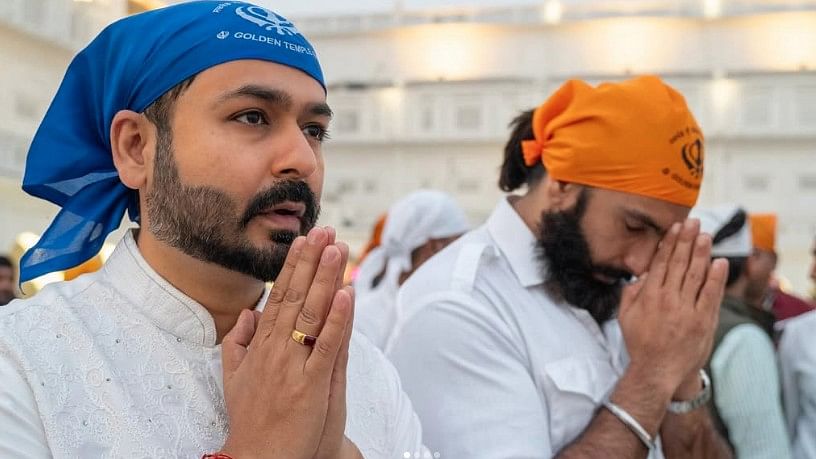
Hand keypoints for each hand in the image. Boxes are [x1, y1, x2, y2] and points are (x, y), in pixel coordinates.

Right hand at [219, 227, 353, 458]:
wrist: (258, 458)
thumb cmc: (251, 418)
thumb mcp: (233, 377)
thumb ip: (239, 343)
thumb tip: (248, 313)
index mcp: (260, 345)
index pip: (278, 296)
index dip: (293, 266)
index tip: (304, 240)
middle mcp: (275, 349)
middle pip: (295, 296)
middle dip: (312, 261)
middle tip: (325, 230)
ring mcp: (293, 365)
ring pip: (311, 314)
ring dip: (326, 279)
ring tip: (338, 249)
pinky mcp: (312, 384)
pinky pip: (326, 346)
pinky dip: (337, 319)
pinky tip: (347, 295)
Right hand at [619, 219, 727, 396]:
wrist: (658, 371)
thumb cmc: (640, 344)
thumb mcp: (625, 317)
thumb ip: (631, 293)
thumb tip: (642, 274)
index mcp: (649, 296)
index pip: (661, 263)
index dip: (670, 243)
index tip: (676, 228)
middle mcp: (667, 299)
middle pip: (680, 263)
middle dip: (687, 240)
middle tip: (694, 222)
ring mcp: (686, 310)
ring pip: (696, 275)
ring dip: (702, 253)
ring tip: (706, 236)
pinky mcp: (702, 321)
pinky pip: (710, 295)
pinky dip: (716, 278)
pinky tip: (720, 262)